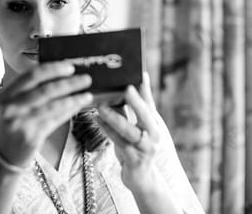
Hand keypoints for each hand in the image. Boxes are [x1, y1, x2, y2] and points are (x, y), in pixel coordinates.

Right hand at [0, 62, 92, 167]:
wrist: (6, 153)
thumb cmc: (15, 123)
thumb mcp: (16, 104)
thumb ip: (32, 89)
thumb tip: (61, 74)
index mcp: (7, 93)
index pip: (32, 75)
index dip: (53, 69)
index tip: (69, 67)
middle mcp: (11, 107)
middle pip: (45, 90)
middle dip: (68, 83)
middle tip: (85, 79)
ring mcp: (21, 122)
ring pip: (53, 106)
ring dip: (73, 99)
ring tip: (87, 94)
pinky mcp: (31, 136)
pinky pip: (55, 120)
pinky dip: (68, 112)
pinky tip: (77, 106)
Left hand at [97, 72, 161, 190]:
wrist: (143, 178)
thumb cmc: (136, 147)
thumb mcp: (137, 128)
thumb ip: (130, 110)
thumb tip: (120, 88)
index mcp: (153, 123)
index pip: (150, 103)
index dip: (145, 88)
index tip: (141, 73)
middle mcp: (153, 134)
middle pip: (146, 115)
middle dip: (136, 101)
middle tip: (126, 88)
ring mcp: (146, 148)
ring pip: (130, 131)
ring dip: (115, 117)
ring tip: (102, 106)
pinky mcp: (135, 160)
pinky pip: (120, 144)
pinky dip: (108, 131)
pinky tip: (98, 120)